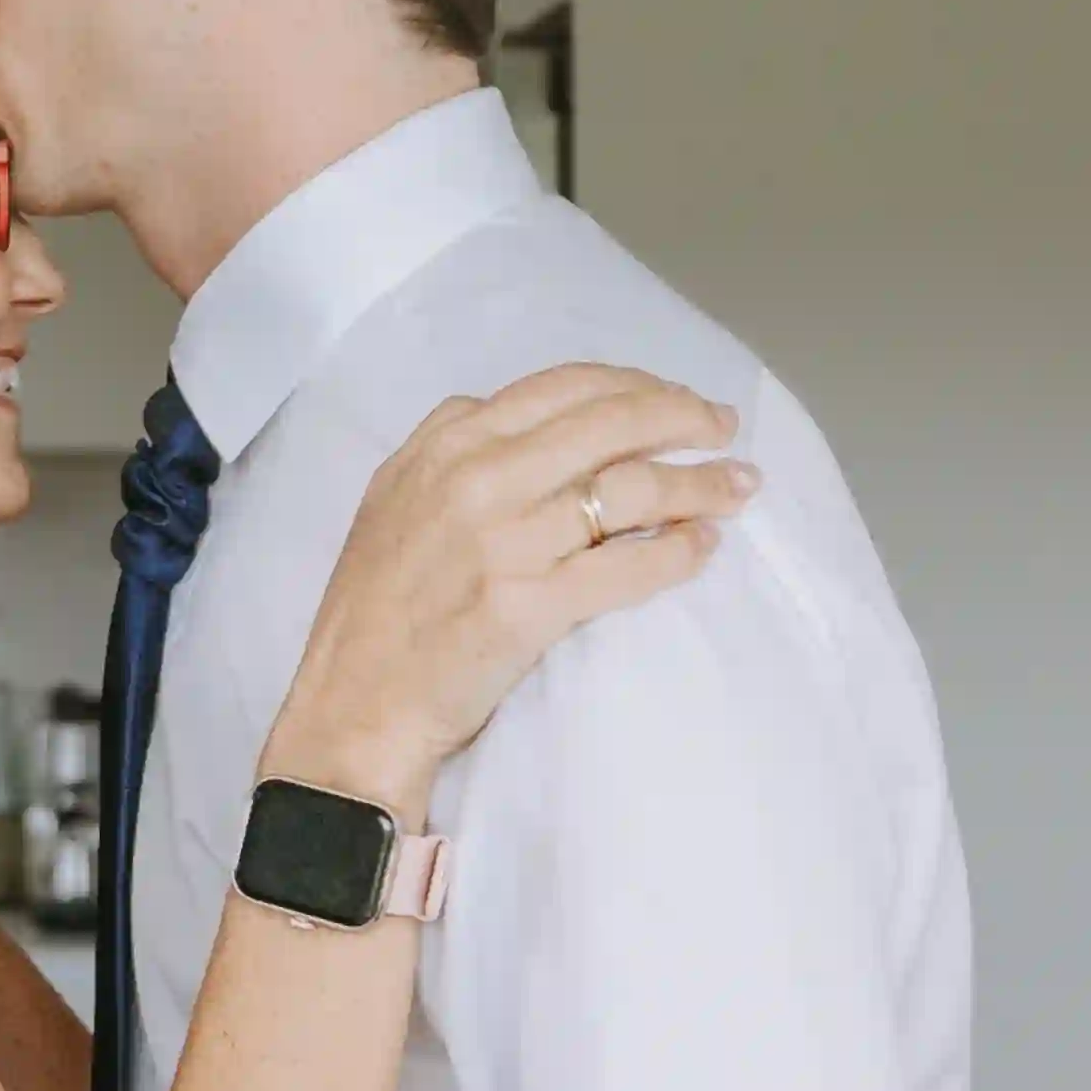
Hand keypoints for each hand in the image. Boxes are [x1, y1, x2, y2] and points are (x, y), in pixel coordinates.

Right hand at [269, 364, 758, 809]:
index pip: (563, 388)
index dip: (635, 386)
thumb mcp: (394, 497)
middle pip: (609, 424)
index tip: (674, 401)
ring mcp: (504, 541)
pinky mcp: (530, 606)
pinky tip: (700, 548)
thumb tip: (537, 422)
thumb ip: (454, 447)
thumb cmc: (375, 608)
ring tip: (736, 489)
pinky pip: (627, 567)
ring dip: (698, 485)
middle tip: (724, 430)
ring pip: (630, 490)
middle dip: (683, 419)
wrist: (354, 704)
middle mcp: (475, 479)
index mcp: (445, 444)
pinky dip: (677, 553)